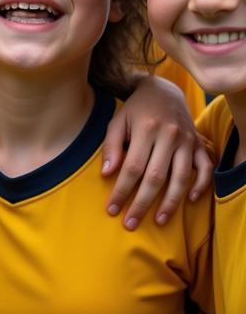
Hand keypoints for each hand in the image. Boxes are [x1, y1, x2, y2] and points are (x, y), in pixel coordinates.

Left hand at [101, 76, 211, 227]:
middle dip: (142, 203)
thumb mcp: (117, 122)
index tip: (112, 209)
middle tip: (130, 223)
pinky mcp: (200, 144)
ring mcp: (188, 141)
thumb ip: (111, 147)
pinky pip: (205, 168)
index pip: (132, 168)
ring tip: (158, 220)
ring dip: (171, 202)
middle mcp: (170, 136)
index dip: (122, 191)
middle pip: (156, 177)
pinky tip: (190, 201)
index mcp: (147, 130)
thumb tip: (107, 174)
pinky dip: (201, 185)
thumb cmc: (135, 110)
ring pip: (182, 177)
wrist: (163, 90)